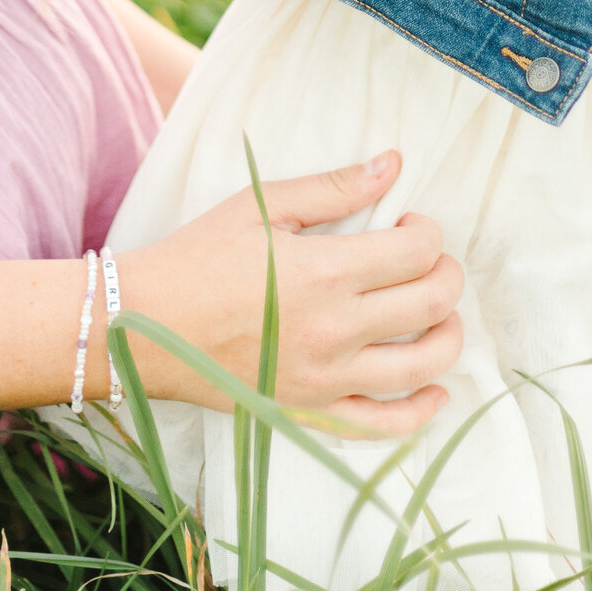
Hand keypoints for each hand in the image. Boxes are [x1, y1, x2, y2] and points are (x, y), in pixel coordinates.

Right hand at [122, 153, 464, 435]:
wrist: (142, 325)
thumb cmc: (197, 258)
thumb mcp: (260, 206)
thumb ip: (333, 187)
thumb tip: (392, 165)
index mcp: (325, 272)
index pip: (416, 252)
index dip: (428, 231)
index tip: (411, 223)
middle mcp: (334, 330)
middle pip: (431, 304)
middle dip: (447, 274)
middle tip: (430, 260)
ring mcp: (325, 379)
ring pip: (422, 366)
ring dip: (449, 335)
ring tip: (439, 313)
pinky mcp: (310, 413)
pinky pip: (383, 425)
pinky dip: (421, 413)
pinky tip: (435, 392)